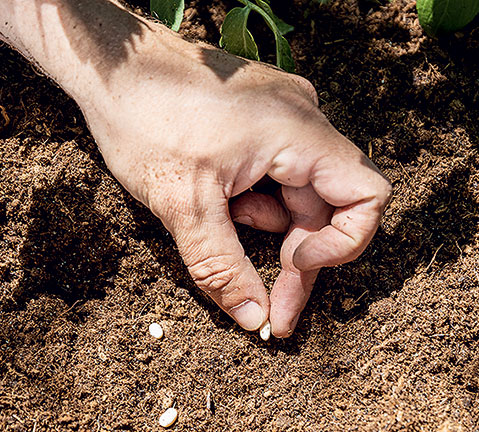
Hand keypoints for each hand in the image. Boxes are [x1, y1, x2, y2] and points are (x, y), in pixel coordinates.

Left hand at [75, 27, 391, 337]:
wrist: (112, 66)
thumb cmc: (144, 118)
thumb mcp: (182, 205)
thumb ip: (223, 267)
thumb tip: (254, 319)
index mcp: (298, 132)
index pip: (367, 195)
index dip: (343, 244)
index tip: (294, 267)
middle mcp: (302, 120)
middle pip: (329, 206)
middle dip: (298, 261)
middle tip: (273, 312)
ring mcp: (282, 118)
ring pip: (298, 195)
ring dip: (268, 232)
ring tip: (221, 231)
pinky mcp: (259, 122)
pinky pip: (275, 176)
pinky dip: (253, 205)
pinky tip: (217, 206)